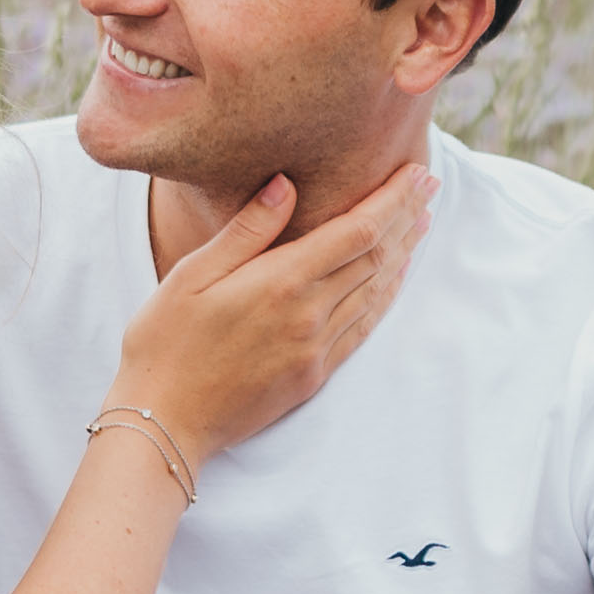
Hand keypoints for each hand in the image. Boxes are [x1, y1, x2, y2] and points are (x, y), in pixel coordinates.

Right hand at [110, 158, 432, 465]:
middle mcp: (309, 315)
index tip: (414, 172)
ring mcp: (316, 349)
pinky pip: (364, 328)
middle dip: (407, 216)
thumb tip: (286, 184)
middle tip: (429, 183)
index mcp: (280, 283)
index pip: (357, 231)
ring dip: (403, 253)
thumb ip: (246, 230)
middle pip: (376, 256)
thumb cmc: (164, 342)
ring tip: (422, 221)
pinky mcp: (314, 375)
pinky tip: (395, 279)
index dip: (392, 199)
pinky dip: (385, 296)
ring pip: (376, 291)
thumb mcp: (191, 274)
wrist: (165, 421)